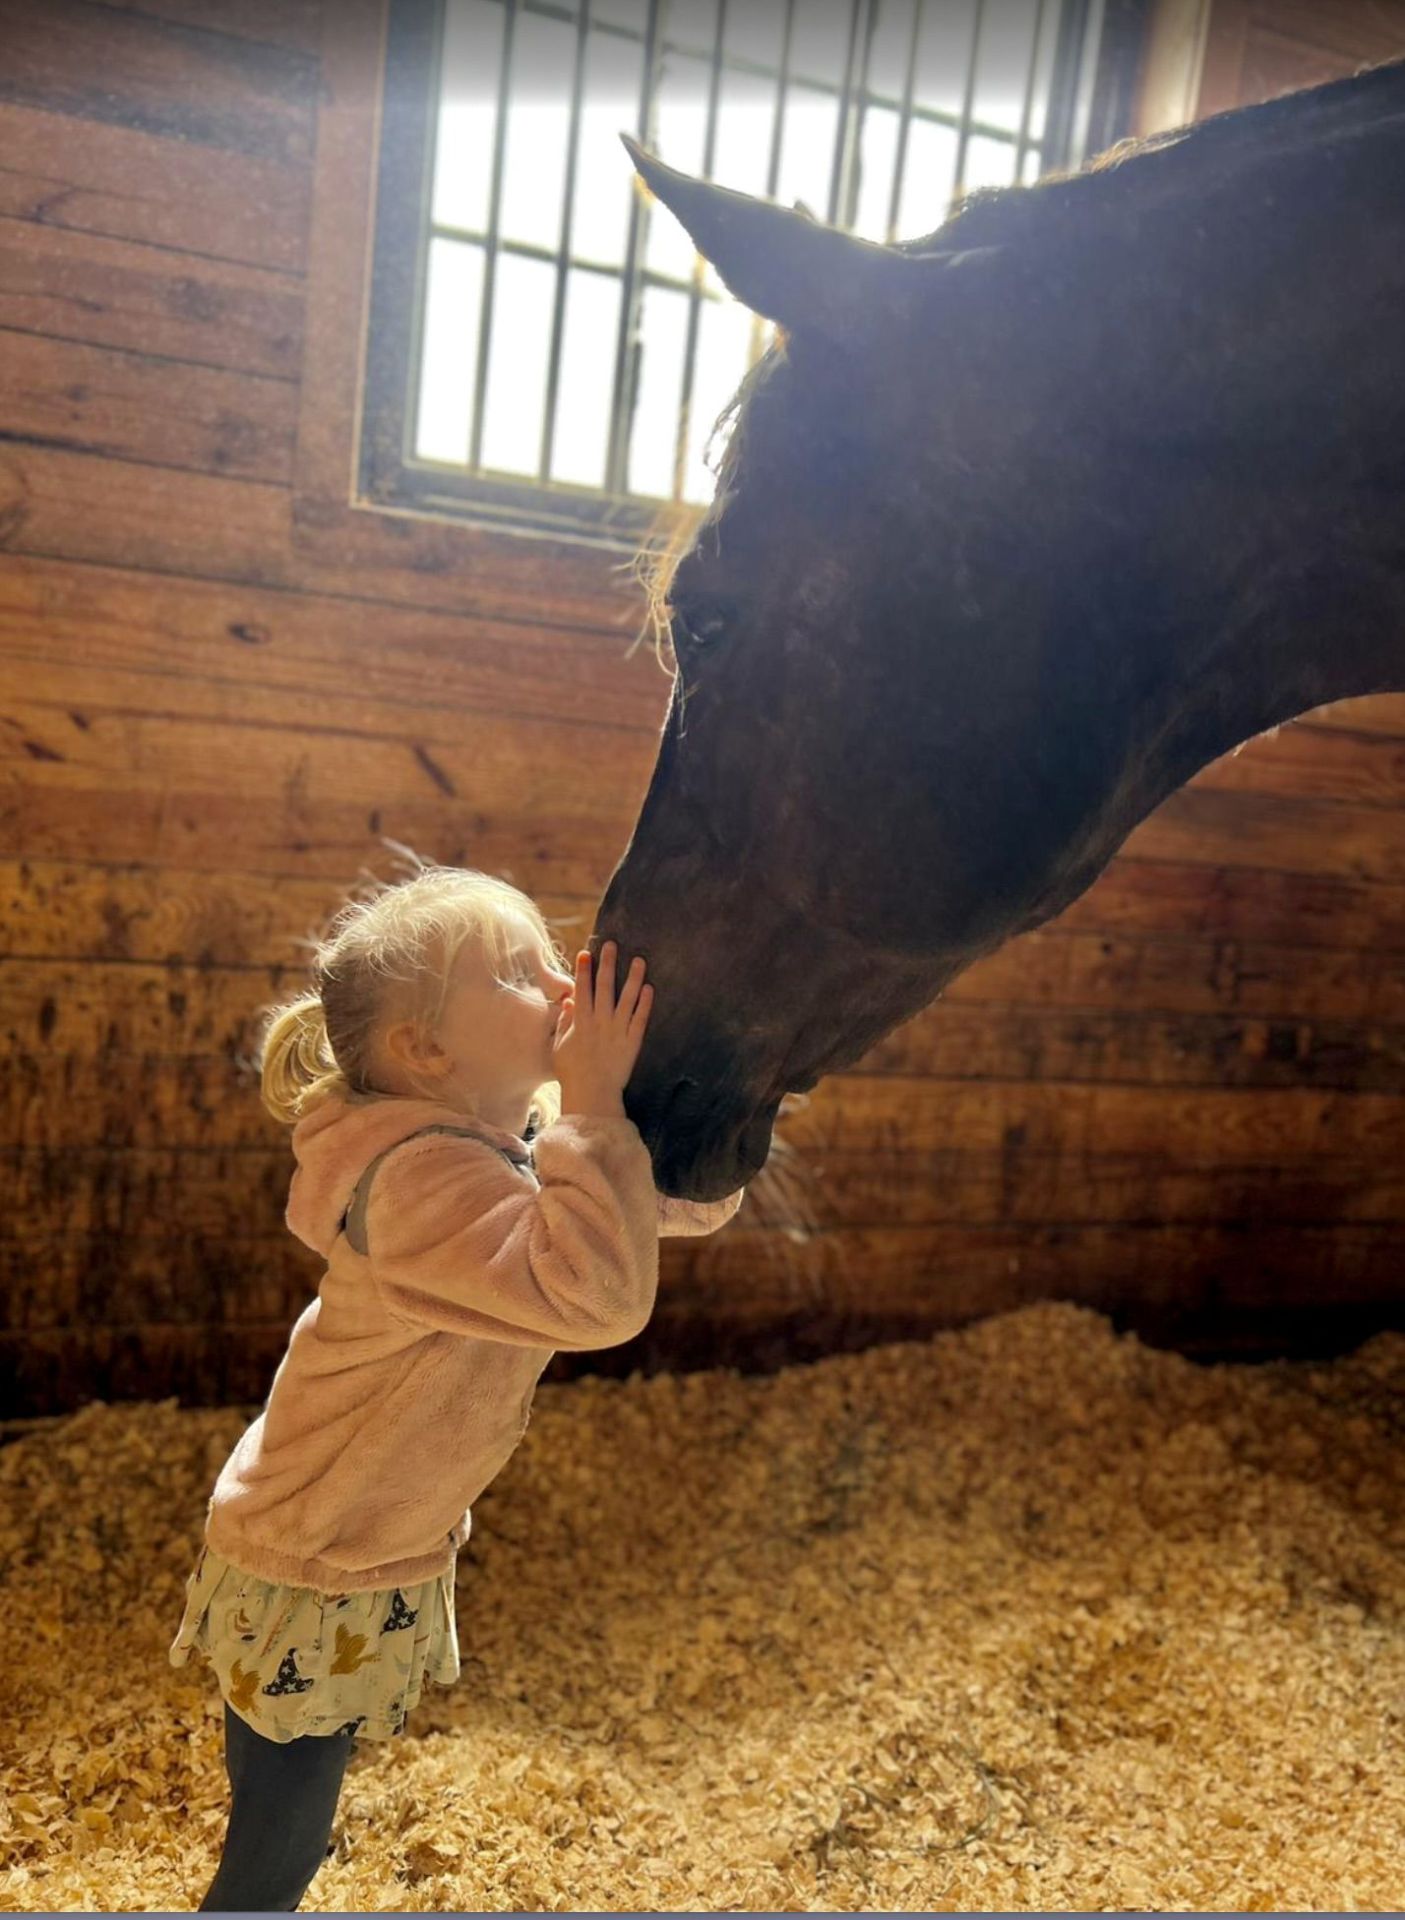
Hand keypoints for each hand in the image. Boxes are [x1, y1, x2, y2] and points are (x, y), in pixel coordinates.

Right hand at [551, 942, 652, 1118]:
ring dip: (633, 977)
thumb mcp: (559, 1046)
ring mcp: (617, 1031)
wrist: (592, 1094)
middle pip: (604, 987)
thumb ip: (564, 1022)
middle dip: (607, 964)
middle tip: (611, 945)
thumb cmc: (571, 1072)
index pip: (582, 989)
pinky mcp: (632, 1042)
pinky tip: (649, 988)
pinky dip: (645, 1003)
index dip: (584, 970)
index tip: (587, 953)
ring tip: (639, 960)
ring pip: (627, 998)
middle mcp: (600, 1022)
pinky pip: (640, 1018)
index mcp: (580, 1022)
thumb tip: (568, 1001)